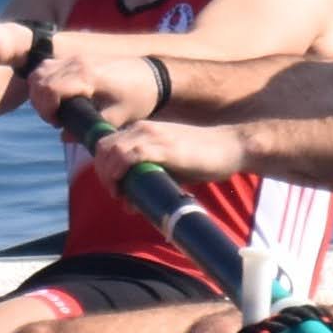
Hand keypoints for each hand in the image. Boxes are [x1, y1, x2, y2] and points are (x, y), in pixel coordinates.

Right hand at [28, 36, 163, 128]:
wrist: (154, 76)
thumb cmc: (138, 98)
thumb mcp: (117, 117)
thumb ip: (89, 128)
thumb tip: (64, 137)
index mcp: (87, 76)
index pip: (47, 88)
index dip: (45, 109)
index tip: (57, 122)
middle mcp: (78, 62)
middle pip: (38, 79)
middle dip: (40, 102)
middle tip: (56, 118)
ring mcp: (77, 56)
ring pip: (40, 70)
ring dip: (41, 91)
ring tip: (57, 108)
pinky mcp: (78, 56)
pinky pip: (49, 65)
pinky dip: (46, 81)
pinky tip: (60, 97)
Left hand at [102, 120, 243, 187]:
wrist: (230, 147)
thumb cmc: (201, 159)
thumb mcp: (169, 170)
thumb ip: (148, 183)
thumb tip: (127, 204)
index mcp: (142, 130)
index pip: (106, 143)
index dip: (102, 166)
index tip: (112, 186)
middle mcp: (143, 129)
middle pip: (103, 147)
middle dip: (102, 172)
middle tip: (115, 193)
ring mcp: (152, 135)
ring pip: (112, 150)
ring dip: (108, 175)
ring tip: (120, 194)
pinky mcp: (163, 146)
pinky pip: (130, 155)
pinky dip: (120, 172)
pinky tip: (125, 187)